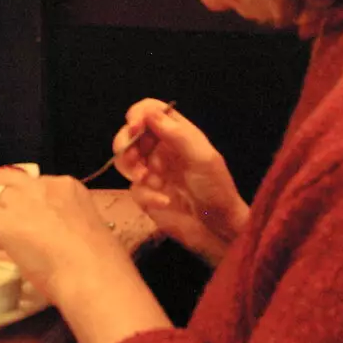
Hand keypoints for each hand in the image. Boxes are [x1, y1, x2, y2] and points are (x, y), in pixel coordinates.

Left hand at [0, 170, 170, 342]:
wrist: (93, 277)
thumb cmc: (101, 264)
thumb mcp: (88, 230)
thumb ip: (67, 223)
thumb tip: (53, 236)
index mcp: (68, 187)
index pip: (33, 182)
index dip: (25, 202)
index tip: (27, 222)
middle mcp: (44, 186)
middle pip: (6, 178)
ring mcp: (24, 201)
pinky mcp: (6, 222)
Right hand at [112, 99, 248, 265]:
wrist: (218, 230)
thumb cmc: (216, 190)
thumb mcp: (202, 158)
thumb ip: (176, 134)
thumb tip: (148, 112)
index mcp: (177, 134)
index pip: (150, 111)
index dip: (138, 115)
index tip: (134, 127)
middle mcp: (161, 149)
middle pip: (130, 134)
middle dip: (126, 143)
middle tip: (133, 158)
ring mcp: (152, 172)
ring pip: (124, 160)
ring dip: (131, 168)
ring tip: (145, 179)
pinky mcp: (146, 195)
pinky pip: (134, 188)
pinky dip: (147, 194)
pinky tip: (164, 202)